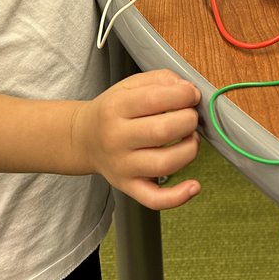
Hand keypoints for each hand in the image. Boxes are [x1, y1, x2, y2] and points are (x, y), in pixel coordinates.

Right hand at [72, 70, 200, 208]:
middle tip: (190, 117)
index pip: (155, 99)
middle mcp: (116, 138)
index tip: (192, 95)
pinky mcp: (129, 187)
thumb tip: (188, 89)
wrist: (84, 138)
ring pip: (164, 164)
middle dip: (189, 121)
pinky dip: (178, 196)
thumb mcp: (130, 85)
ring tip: (190, 139)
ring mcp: (122, 166)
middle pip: (163, 132)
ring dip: (190, 150)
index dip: (183, 95)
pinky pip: (154, 199)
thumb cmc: (113, 110)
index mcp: (116, 107)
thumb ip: (160, 80)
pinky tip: (194, 186)